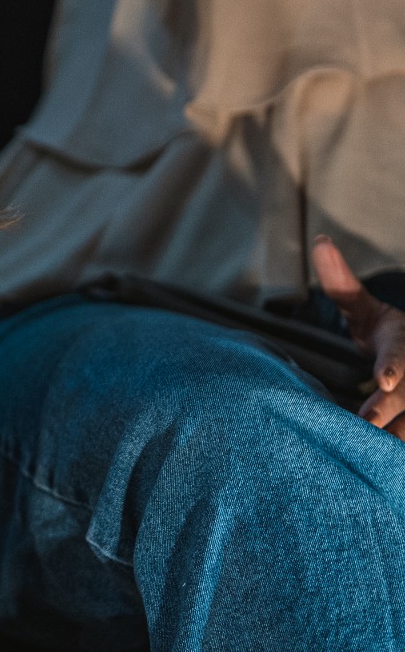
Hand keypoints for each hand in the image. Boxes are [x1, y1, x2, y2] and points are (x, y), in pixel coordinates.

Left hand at [314, 236, 404, 440]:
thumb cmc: (385, 333)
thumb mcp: (365, 308)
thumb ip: (341, 282)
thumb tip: (319, 241)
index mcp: (403, 346)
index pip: (399, 358)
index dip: (392, 369)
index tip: (383, 380)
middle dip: (387, 414)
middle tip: (364, 427)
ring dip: (393, 441)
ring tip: (366, 457)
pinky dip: (394, 456)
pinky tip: (378, 473)